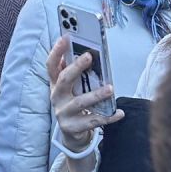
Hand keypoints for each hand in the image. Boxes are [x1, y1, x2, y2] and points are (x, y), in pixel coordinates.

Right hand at [47, 36, 120, 152]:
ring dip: (96, 94)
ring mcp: (63, 113)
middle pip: (64, 80)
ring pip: (80, 102)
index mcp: (55, 83)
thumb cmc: (74, 103)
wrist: (72, 134)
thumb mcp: (71, 88)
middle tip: (89, 56)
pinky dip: (108, 117)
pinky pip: (93, 121)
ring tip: (110, 88)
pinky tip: (119, 112)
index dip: (56, 51)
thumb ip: (75, 72)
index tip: (66, 37)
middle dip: (76, 67)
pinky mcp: (73, 128)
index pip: (51, 65)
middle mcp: (56, 97)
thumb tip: (86, 52)